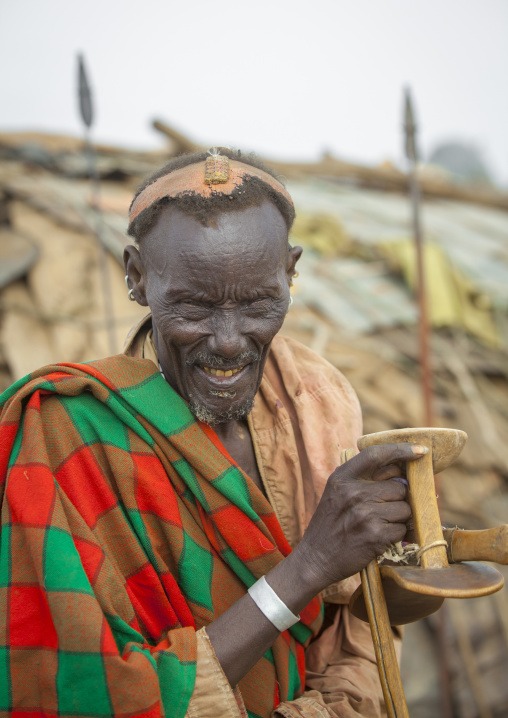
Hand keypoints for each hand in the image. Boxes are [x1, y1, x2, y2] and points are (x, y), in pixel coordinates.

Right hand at [294, 443, 425, 592]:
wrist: (316, 557)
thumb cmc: (331, 523)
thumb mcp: (337, 492)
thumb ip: (362, 478)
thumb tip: (401, 471)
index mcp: (343, 477)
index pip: (376, 454)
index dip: (401, 449)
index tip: (420, 450)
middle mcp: (353, 492)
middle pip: (399, 486)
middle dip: (398, 499)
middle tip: (382, 510)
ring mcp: (365, 514)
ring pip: (404, 509)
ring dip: (398, 518)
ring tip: (378, 524)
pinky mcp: (375, 535)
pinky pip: (402, 529)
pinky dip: (395, 535)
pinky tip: (378, 538)